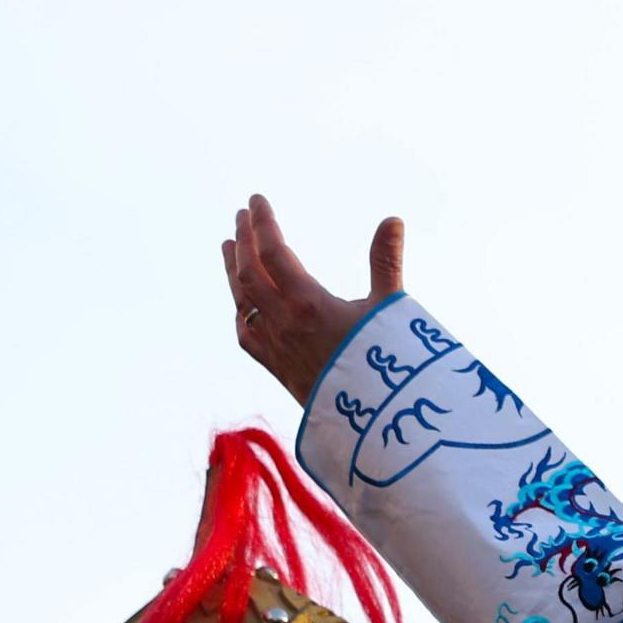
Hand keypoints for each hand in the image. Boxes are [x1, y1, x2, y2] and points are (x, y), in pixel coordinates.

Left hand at [223, 196, 403, 404]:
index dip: (262, 223)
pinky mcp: (278, 369)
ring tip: (228, 246)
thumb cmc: (390, 365)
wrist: (377, 422)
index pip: (273, 253)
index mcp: (308, 303)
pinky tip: (241, 305)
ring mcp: (276, 348)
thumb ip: (386, 261)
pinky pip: (247, 335)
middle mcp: (284, 323)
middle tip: (242, 216)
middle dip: (243, 240)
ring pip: (242, 301)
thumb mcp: (390, 309)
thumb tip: (393, 219)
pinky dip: (240, 311)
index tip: (257, 201)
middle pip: (248, 273)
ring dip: (233, 270)